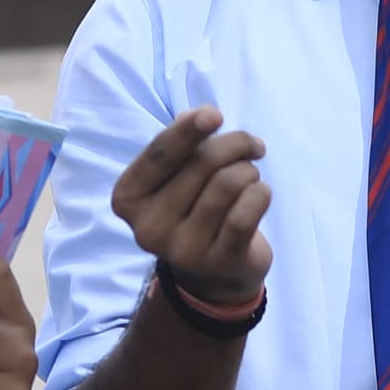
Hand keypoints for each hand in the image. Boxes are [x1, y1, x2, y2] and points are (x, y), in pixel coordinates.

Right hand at [112, 107, 270, 306]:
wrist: (213, 274)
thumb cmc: (194, 208)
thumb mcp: (177, 175)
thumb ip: (183, 142)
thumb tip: (198, 116)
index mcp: (128, 199)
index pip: (160, 154)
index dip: (188, 129)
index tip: (214, 115)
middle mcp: (148, 228)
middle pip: (203, 163)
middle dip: (235, 145)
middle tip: (251, 147)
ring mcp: (182, 250)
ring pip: (229, 183)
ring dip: (249, 170)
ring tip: (250, 176)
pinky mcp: (218, 262)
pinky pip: (246, 212)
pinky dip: (261, 193)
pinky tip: (260, 193)